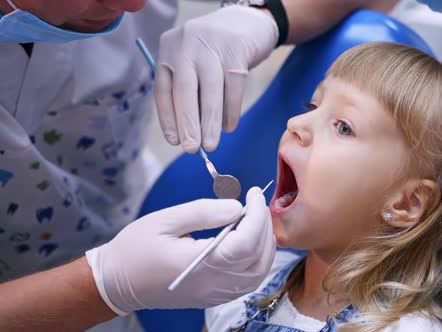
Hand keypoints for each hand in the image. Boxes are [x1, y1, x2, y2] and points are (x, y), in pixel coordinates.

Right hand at [85, 187, 275, 314]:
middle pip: (258, 259)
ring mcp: (214, 295)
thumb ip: (204, 212)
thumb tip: (238, 207)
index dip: (257, 216)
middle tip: (256, 202)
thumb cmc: (135, 249)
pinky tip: (250, 240)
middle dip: (264, 226)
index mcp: (199, 265)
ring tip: (256, 219)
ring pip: (258, 274)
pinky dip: (257, 259)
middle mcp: (211, 284)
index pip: (245, 244)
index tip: (254, 193)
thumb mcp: (166, 221)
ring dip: (265, 245)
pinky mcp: (214, 297)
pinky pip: (248, 282)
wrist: (115, 282)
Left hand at [155, 6, 277, 152]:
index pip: (163, 89)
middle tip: (191, 148)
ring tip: (211, 145)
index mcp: (169, 48)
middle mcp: (187, 44)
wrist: (248, 22)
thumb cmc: (216, 52)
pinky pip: (233, 87)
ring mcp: (212, 45)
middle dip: (187, 123)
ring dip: (210, 122)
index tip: (174, 141)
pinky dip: (231, 111)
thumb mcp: (194, 63)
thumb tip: (189, 132)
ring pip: (210, 91)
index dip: (168, 118)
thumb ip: (189, 91)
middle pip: (184, 90)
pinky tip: (229, 126)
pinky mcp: (237, 50)